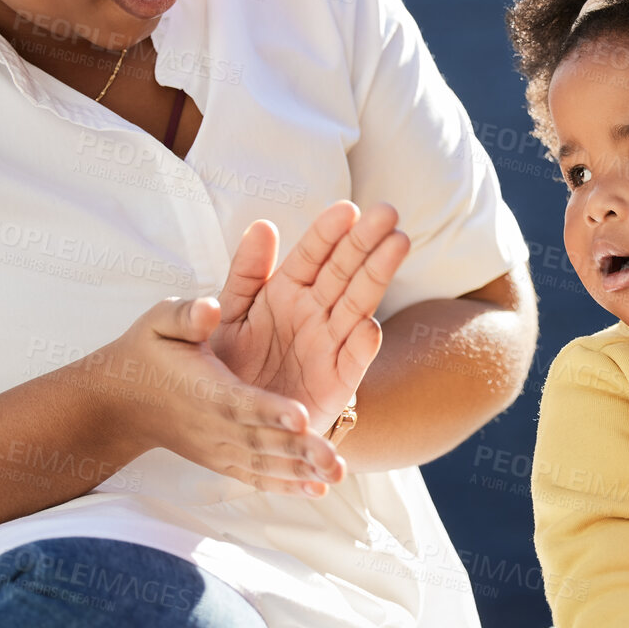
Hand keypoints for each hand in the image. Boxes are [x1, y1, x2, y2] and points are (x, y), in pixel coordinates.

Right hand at [78, 295, 345, 495]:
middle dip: (298, 450)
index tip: (301, 416)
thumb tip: (209, 309)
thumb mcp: (159, 322)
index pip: (239, 402)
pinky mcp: (222, 460)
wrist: (120, 403)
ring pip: (264, 463)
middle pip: (261, 440)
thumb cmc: (147, 353)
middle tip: (333, 458)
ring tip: (337, 474)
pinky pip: (256, 476)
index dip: (269, 410)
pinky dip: (286, 485)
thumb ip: (186, 316)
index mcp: (205, 389)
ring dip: (301, 472)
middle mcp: (215, 425)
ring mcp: (219, 448)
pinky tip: (318, 490)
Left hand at [209, 202, 409, 439]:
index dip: (329, 232)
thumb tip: (264, 225)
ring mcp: (330, 344)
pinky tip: (369, 327)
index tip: (347, 208)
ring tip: (397, 245)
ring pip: (358, 304)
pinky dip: (361, 346)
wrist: (234, 419)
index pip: (313, 255)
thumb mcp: (230, 313)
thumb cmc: (230, 362)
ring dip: (378, 275)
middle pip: (344, 271)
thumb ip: (246, 273)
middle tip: (389, 213)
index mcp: (287, 290)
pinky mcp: (337, 381)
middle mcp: (315, 311)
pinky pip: (351, 361)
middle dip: (366, 242)